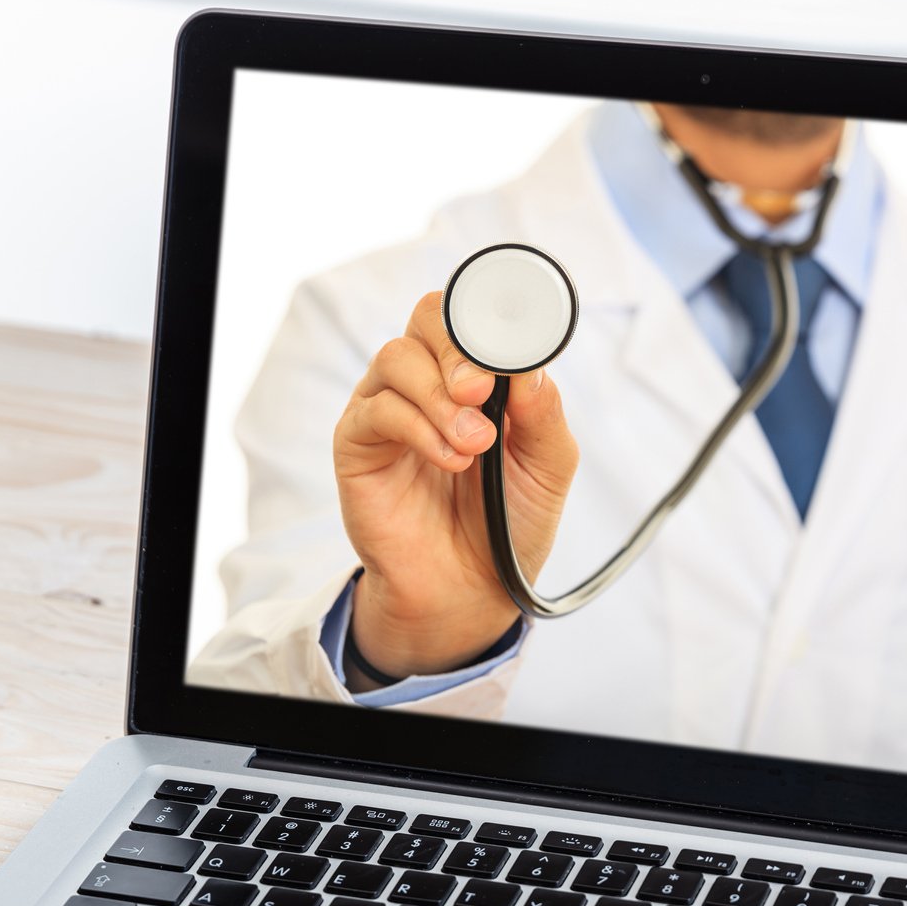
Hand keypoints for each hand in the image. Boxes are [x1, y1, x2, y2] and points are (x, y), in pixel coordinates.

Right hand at [331, 290, 579, 685]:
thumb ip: (542, 411)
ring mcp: (388, 409)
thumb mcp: (548, 466)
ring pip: (397, 358)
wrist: (471, 590)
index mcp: (475, 375)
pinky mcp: (358, 445)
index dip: (488, 319)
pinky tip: (450, 460)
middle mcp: (428, 382)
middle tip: (482, 392)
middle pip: (428, 318)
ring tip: (474, 445)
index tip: (512, 352)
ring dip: (440, 397)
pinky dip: (418, 428)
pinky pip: (377, 410)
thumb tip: (528, 365)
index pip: (471, 315)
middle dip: (459, 348)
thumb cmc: (509, 524)